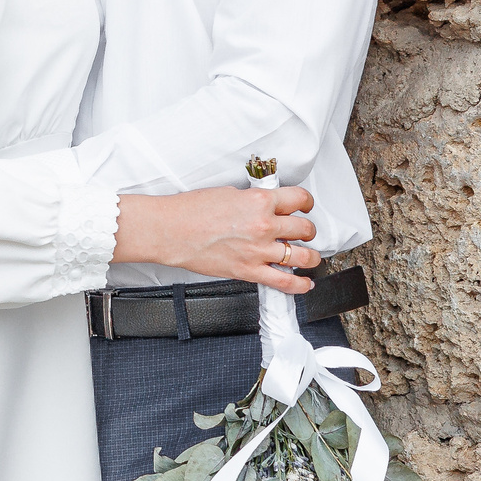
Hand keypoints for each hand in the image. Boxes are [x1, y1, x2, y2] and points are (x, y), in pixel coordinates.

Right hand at [114, 184, 321, 294]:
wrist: (170, 231)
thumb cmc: (190, 211)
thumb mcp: (228, 194)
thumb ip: (251, 201)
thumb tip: (263, 206)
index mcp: (259, 201)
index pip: (298, 199)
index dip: (307, 202)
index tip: (305, 206)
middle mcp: (263, 225)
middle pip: (304, 228)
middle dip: (308, 229)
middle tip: (304, 231)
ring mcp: (259, 250)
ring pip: (302, 256)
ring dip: (311, 257)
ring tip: (310, 257)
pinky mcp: (249, 271)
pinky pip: (284, 282)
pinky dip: (299, 285)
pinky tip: (304, 284)